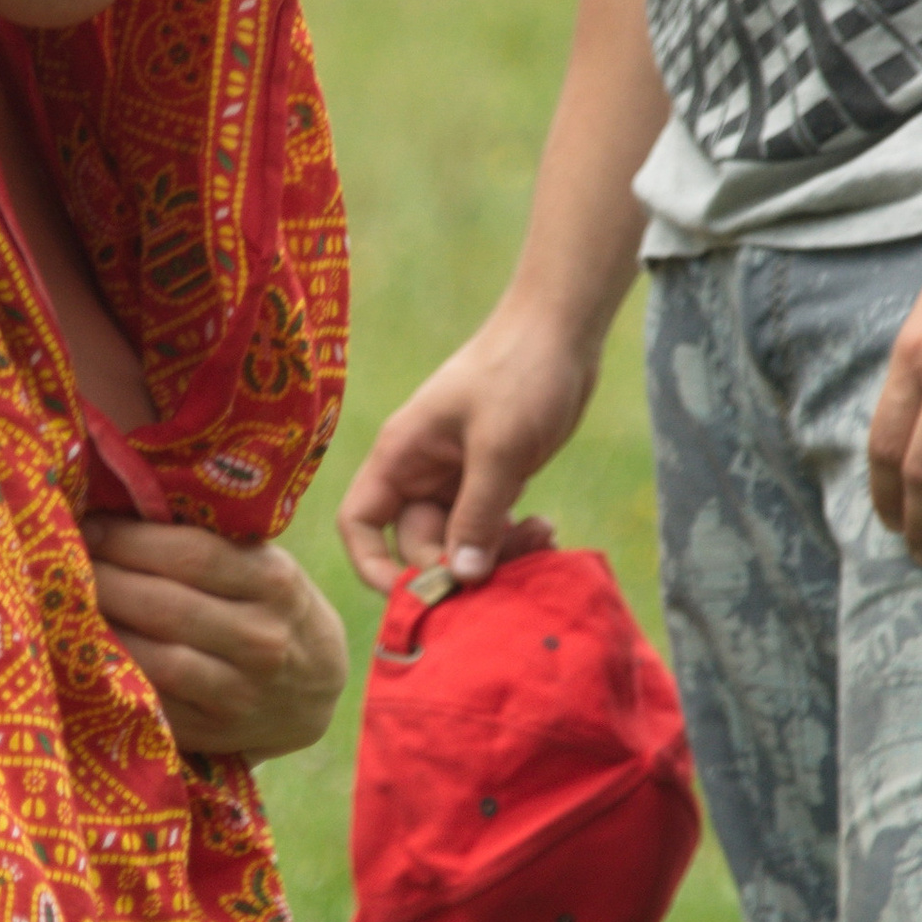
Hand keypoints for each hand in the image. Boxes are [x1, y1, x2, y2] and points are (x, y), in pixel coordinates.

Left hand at [83, 522, 348, 757]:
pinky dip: (118, 676)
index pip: (191, 554)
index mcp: (274, 581)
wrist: (315, 689)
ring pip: (158, 659)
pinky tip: (90, 652)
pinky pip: (155, 703)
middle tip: (62, 562)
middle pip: (165, 605)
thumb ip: (211, 543)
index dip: (129, 539)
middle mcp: (262, 637)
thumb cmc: (272, 608)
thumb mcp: (264, 565)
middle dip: (105, 580)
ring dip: (104, 630)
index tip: (89, 526)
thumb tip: (123, 504)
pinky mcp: (216, 732)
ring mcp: (241, 691)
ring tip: (69, 605)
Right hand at [334, 297, 588, 596]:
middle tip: (509, 564)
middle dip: (459, 563)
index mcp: (401, 456)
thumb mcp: (499, 446)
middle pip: (418, 544)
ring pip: (460, 542)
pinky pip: (490, 529)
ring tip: (543, 539)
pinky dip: (513, 540)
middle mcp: (421, 472)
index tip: (420, 592)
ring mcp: (457, 478)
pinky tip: (547, 531)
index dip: (375, 566)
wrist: (562, 329)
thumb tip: (460, 577)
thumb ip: (478, 514)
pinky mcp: (493, 480)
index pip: (360, 524)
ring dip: (495, 554)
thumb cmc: (520, 372)